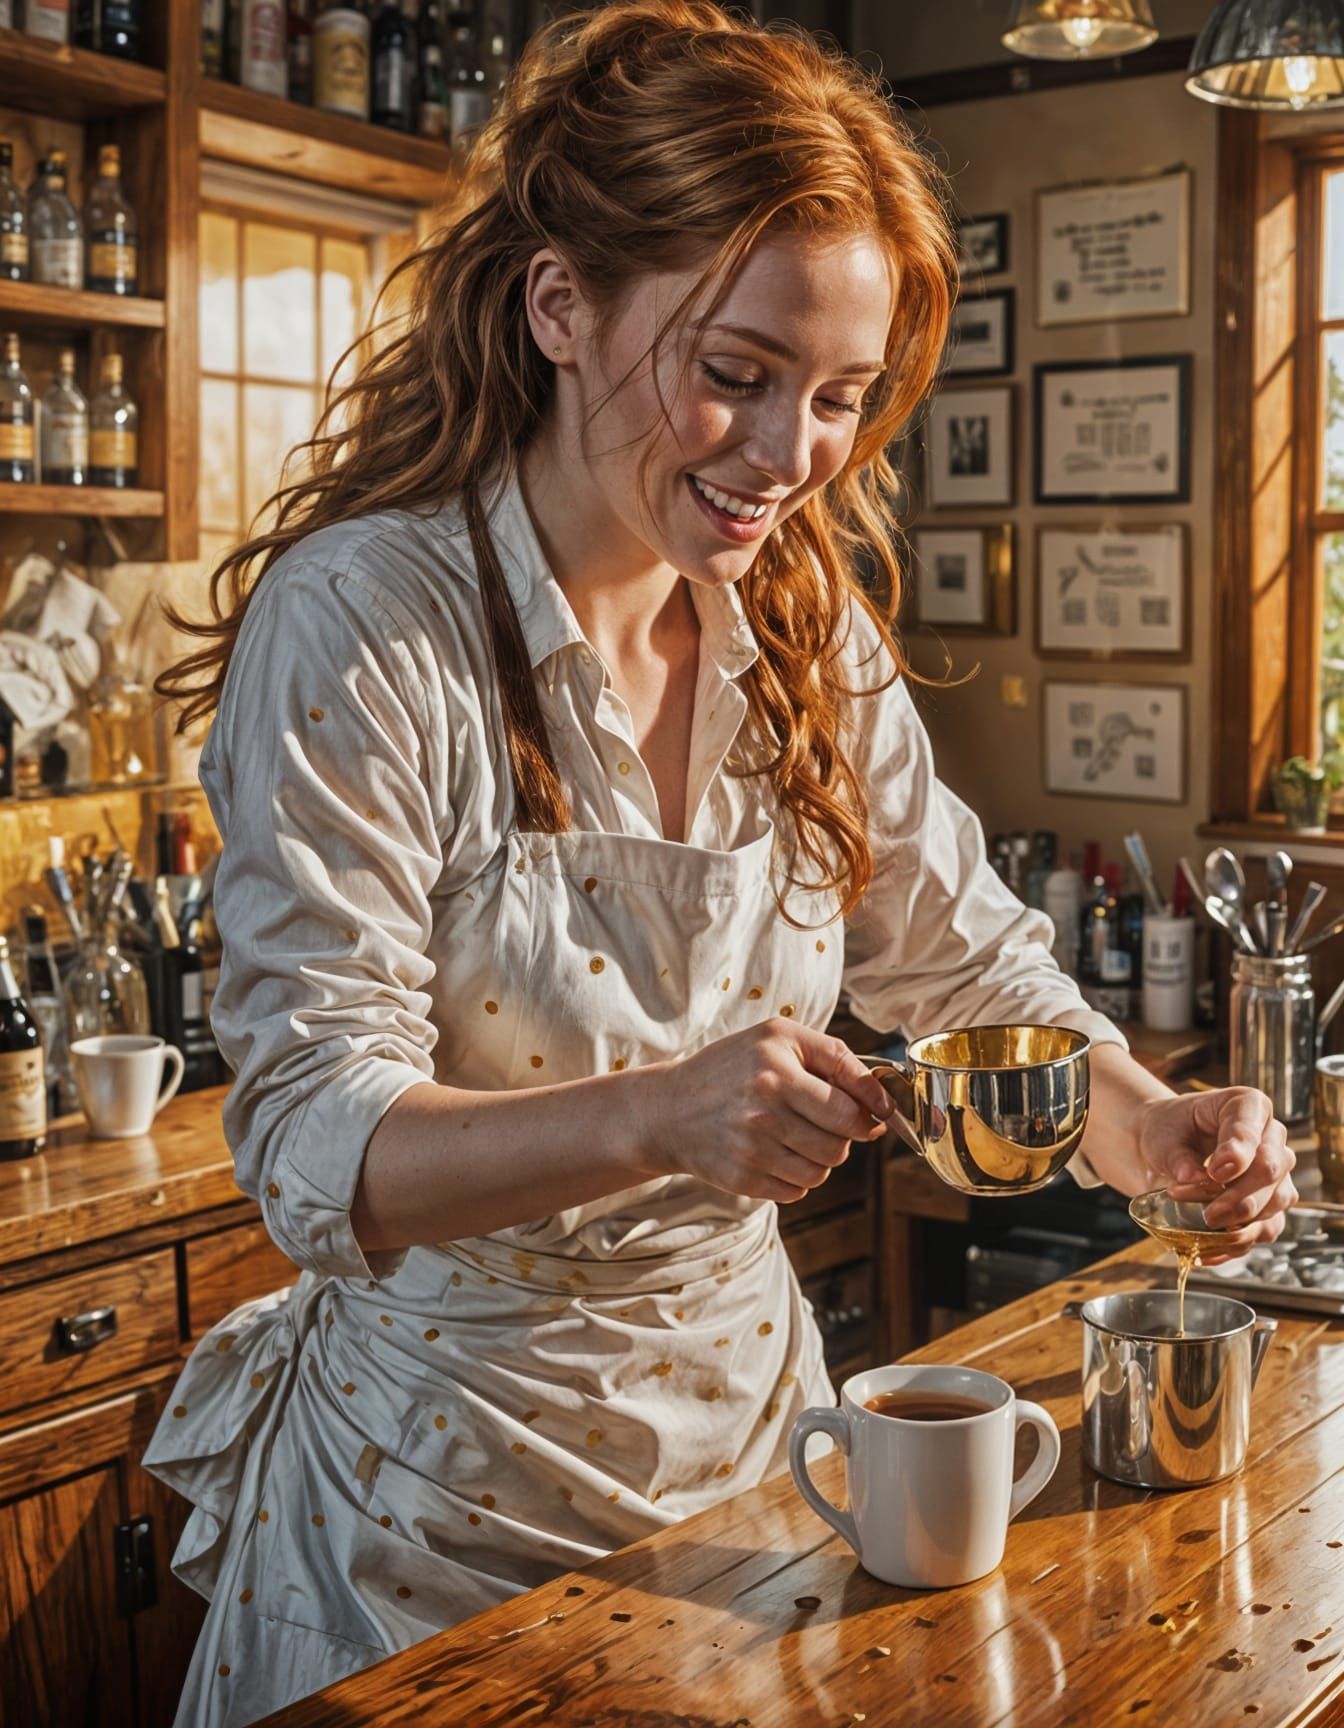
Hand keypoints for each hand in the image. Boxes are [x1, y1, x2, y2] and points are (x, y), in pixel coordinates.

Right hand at [636, 1019, 893, 1203]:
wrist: (669, 1109)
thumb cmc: (732, 1067)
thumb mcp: (779, 1038)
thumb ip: (835, 1056)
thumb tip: (879, 1100)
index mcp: (776, 1070)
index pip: (848, 1108)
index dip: (874, 1113)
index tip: (882, 1115)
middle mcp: (762, 1111)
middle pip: (839, 1144)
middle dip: (845, 1135)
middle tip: (828, 1121)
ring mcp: (750, 1150)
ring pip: (822, 1171)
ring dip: (821, 1157)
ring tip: (797, 1135)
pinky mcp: (742, 1180)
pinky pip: (797, 1190)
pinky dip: (796, 1176)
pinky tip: (776, 1153)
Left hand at [1135, 1086, 1297, 1257]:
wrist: (1166, 1149)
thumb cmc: (1168, 1132)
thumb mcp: (1162, 1136)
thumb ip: (1176, 1155)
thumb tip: (1192, 1178)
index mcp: (1247, 1106)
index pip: (1251, 1130)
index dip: (1237, 1154)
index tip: (1214, 1172)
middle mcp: (1270, 1138)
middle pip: (1271, 1170)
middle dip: (1240, 1196)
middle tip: (1209, 1213)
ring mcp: (1276, 1173)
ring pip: (1276, 1202)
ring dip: (1241, 1221)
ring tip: (1204, 1224)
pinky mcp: (1269, 1204)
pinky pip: (1267, 1229)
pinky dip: (1239, 1243)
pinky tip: (1210, 1250)